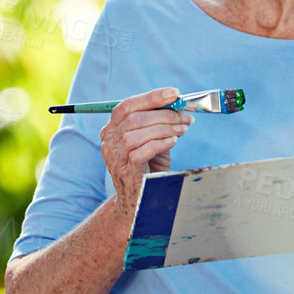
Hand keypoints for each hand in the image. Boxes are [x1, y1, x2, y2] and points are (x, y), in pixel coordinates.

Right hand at [99, 87, 191, 220]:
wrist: (141, 200)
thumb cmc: (148, 168)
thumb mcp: (152, 141)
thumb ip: (158, 124)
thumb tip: (178, 106)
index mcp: (112, 129)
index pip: (127, 105)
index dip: (151, 97)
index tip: (174, 93)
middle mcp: (108, 141)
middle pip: (133, 118)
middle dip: (163, 114)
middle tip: (184, 116)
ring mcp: (114, 157)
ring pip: (136, 133)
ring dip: (164, 128)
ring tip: (182, 130)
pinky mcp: (124, 171)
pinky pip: (140, 151)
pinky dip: (159, 143)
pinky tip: (173, 142)